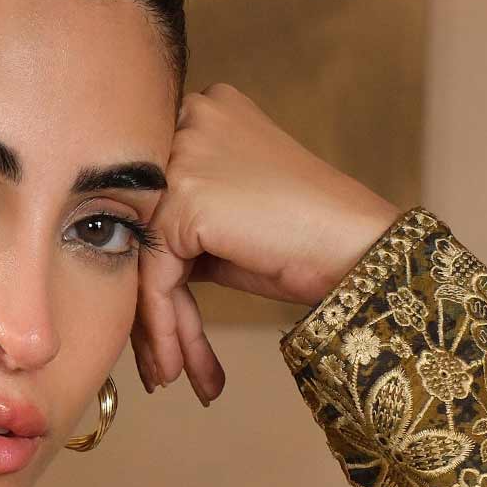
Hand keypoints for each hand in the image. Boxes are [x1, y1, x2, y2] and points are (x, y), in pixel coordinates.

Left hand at [129, 81, 403, 405]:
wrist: (355, 246)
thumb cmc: (302, 236)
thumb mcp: (229, 215)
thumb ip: (180, 220)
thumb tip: (132, 262)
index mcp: (202, 111)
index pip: (155, 197)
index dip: (156, 268)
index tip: (162, 326)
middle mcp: (189, 119)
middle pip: (145, 226)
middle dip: (152, 305)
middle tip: (159, 363)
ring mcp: (184, 155)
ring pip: (145, 256)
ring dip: (158, 327)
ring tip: (169, 375)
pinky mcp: (184, 198)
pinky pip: (154, 277)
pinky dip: (163, 327)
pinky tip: (175, 368)